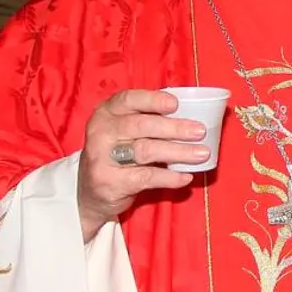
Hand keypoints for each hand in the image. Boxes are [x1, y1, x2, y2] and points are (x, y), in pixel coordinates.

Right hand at [78, 89, 208, 242]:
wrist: (90, 191)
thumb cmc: (118, 153)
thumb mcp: (123, 131)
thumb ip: (148, 119)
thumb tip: (193, 115)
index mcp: (106, 113)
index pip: (128, 100)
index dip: (153, 100)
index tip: (176, 104)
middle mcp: (101, 133)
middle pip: (141, 126)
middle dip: (175, 128)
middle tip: (200, 132)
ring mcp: (102, 158)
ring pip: (146, 151)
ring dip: (178, 152)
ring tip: (201, 154)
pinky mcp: (110, 182)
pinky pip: (146, 177)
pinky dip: (170, 177)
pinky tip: (186, 176)